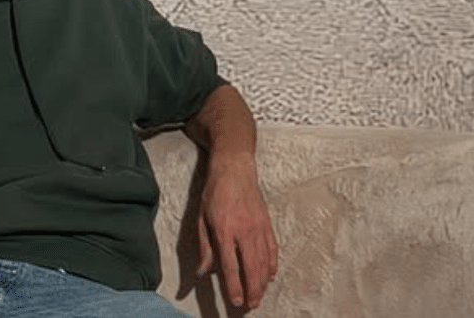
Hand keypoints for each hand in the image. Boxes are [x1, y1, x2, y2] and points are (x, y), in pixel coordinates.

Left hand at [195, 152, 277, 310]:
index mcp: (224, 230)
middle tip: (251, 305)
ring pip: (263, 261)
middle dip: (252, 289)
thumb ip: (204, 247)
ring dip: (262, 282)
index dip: (234, 285)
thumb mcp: (201, 219)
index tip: (236, 301)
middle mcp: (244, 231)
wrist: (234, 170)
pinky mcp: (267, 223)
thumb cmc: (214, 194)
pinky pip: (272, 249)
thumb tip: (203, 272)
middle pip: (251, 267)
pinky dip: (272, 264)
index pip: (230, 265)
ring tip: (260, 296)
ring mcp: (258, 228)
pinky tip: (270, 276)